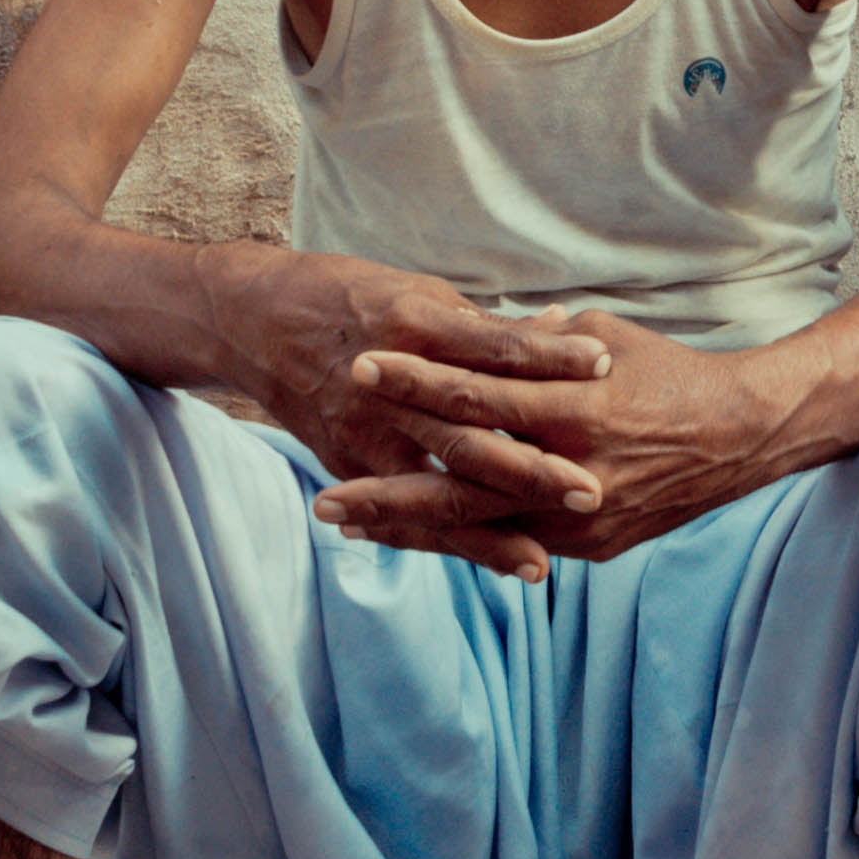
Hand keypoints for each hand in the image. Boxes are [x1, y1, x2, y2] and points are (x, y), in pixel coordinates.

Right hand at [219, 248, 615, 583]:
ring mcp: (366, 432)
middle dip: (532, 467)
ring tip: (543, 560)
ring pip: (437, 487)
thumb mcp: (418, 294)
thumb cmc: (349, 297)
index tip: (605, 363)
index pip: (494, 346)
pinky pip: (404, 510)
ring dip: (491, 526)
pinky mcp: (349, 464)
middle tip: (593, 490)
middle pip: (472, 431)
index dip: (548, 356)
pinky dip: (446, 540)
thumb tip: (559, 329)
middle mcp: (391, 385)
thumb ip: (484, 327)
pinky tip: (486, 564)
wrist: (254, 321)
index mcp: (414, 325)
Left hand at [312, 310, 788, 572]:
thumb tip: (479, 330)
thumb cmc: (669, 372)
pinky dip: (460, 540)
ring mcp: (582, 518)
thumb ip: (536, 344)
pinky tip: (412, 539)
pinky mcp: (591, 545)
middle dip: (389, 494)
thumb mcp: (605, 337)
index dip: (418, 381)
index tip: (363, 366)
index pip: (479, 394)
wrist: (741, 437)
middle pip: (462, 484)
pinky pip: (511, 544)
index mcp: (575, 407)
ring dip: (410, 530)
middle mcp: (573, 471)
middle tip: (324, 496)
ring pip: (479, 529)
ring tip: (349, 525)